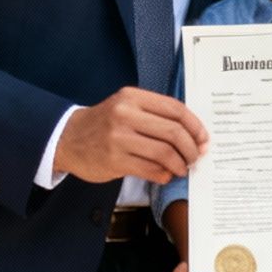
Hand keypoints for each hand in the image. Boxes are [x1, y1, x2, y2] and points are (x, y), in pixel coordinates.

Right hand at [55, 88, 207, 184]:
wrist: (67, 138)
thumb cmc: (104, 123)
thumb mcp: (126, 107)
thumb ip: (155, 115)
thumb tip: (193, 134)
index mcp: (132, 97)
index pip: (175, 109)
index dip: (195, 126)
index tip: (203, 139)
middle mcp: (125, 114)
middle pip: (173, 132)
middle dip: (191, 148)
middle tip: (195, 157)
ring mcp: (118, 138)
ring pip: (164, 152)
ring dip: (179, 164)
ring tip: (182, 168)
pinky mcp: (114, 160)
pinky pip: (150, 169)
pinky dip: (164, 174)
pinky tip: (165, 174)